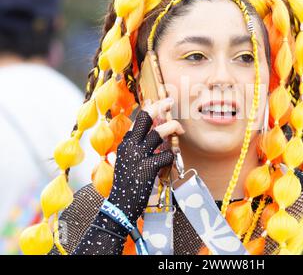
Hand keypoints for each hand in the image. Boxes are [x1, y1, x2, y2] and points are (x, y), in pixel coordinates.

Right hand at [107, 98, 184, 223]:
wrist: (120, 205)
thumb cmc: (126, 185)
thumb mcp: (126, 162)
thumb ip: (135, 149)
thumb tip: (152, 136)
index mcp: (125, 143)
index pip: (138, 120)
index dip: (149, 108)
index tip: (157, 101)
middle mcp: (130, 145)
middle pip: (146, 118)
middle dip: (160, 106)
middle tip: (170, 101)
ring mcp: (139, 155)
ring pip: (159, 132)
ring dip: (172, 127)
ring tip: (180, 128)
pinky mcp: (148, 167)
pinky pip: (167, 154)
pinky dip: (172, 155)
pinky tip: (170, 161)